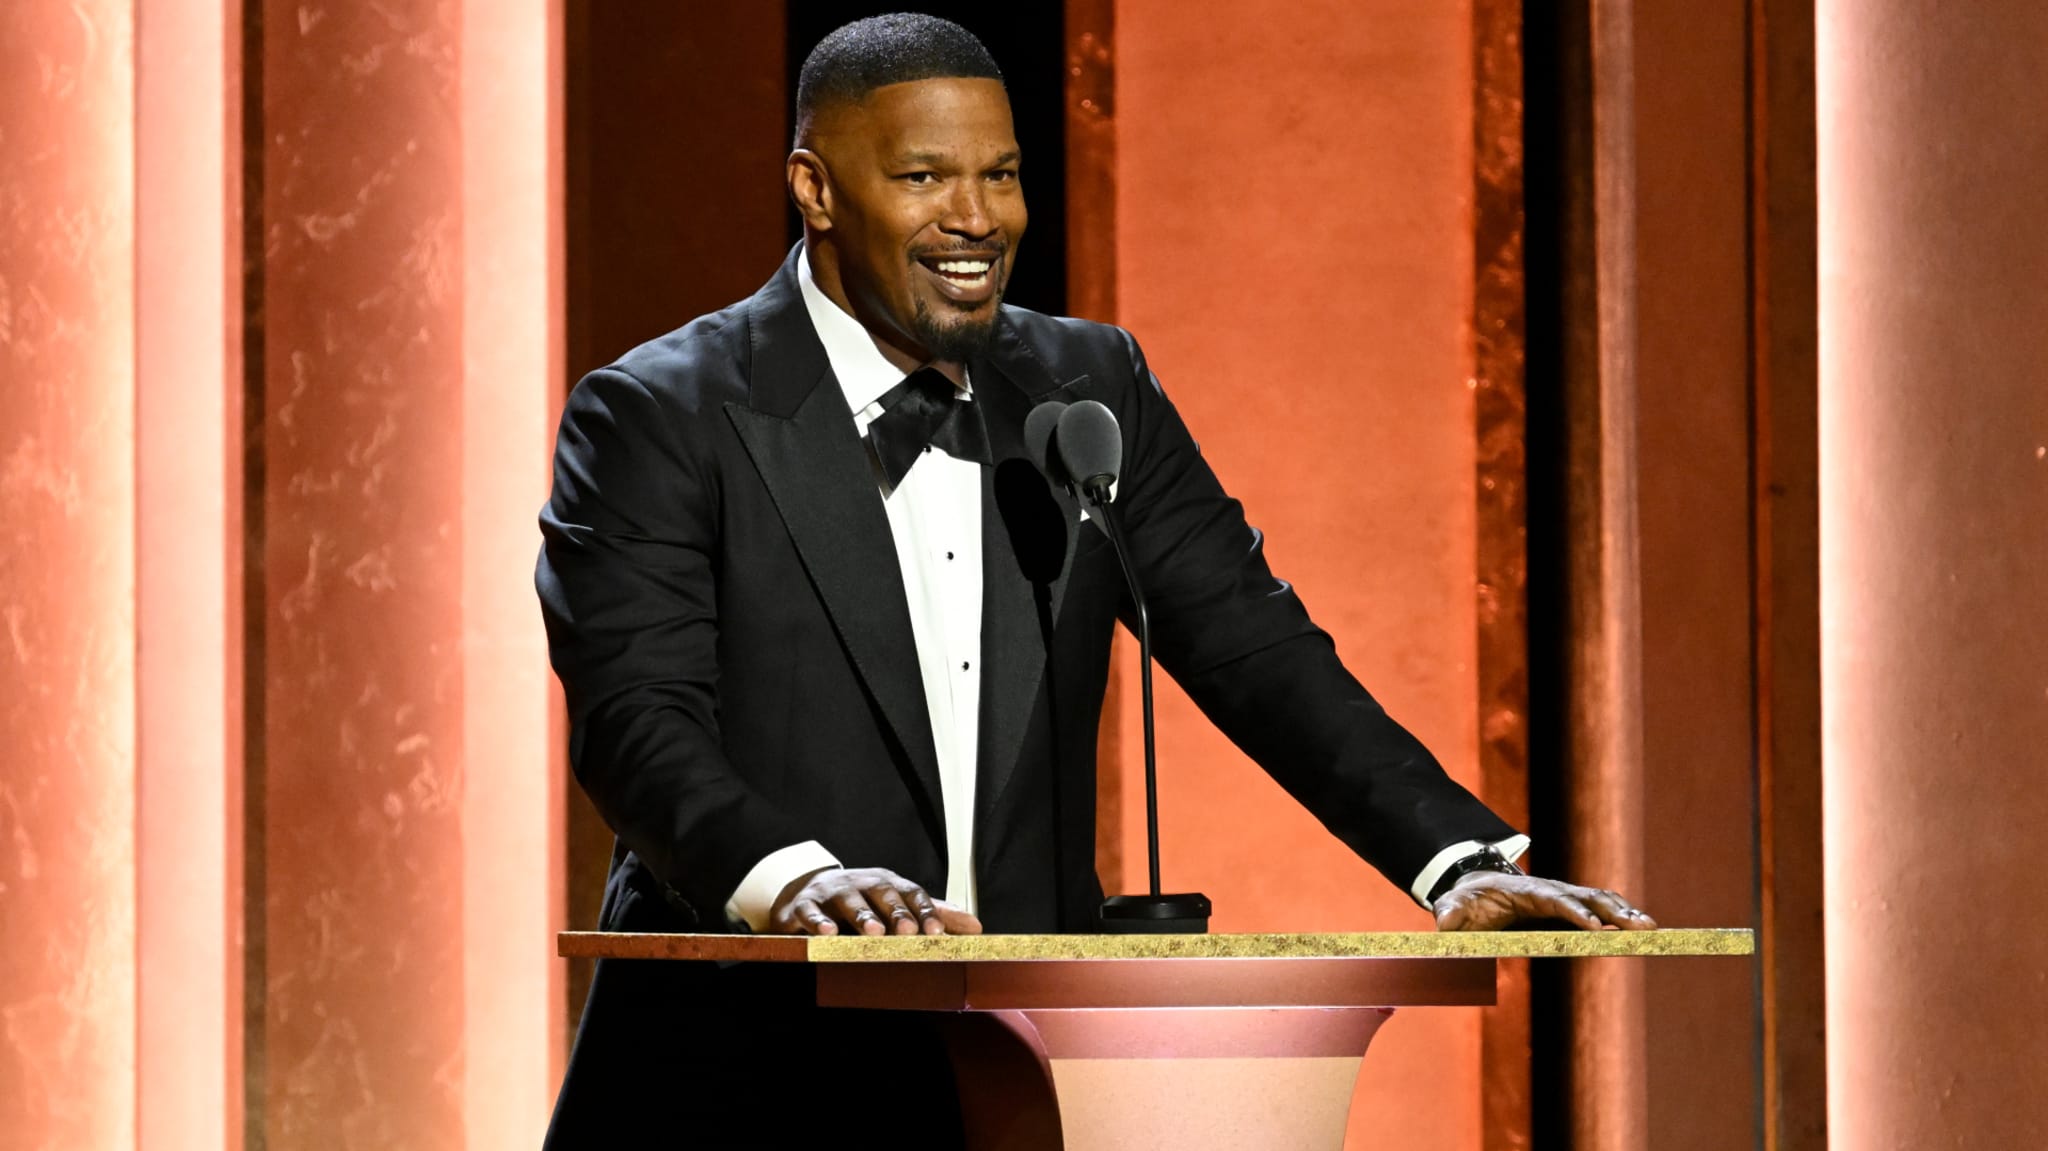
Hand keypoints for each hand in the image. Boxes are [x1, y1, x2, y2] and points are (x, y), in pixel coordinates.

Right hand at [766, 866, 983, 936]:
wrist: (808, 892)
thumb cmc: (862, 903)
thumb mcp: (896, 905)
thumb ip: (934, 915)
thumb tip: (977, 928)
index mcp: (888, 884)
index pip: (911, 893)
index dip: (925, 911)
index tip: (937, 933)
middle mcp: (862, 883)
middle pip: (882, 894)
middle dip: (896, 912)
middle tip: (909, 932)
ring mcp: (832, 892)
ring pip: (848, 901)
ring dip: (861, 916)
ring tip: (874, 933)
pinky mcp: (804, 905)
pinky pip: (809, 912)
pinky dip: (817, 922)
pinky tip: (827, 934)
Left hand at [1433, 870, 1656, 931]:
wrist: (1475, 887)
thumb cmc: (1466, 901)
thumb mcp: (1452, 908)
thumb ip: (1449, 916)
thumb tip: (1445, 930)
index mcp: (1525, 891)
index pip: (1554, 899)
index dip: (1574, 912)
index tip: (1593, 928)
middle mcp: (1550, 890)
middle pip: (1586, 897)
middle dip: (1614, 911)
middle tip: (1640, 927)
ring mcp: (1563, 896)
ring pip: (1599, 900)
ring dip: (1625, 912)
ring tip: (1652, 929)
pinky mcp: (1570, 906)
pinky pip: (1599, 908)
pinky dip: (1621, 914)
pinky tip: (1642, 928)